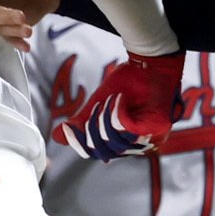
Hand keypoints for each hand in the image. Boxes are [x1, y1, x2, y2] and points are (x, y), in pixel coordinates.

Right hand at [54, 49, 183, 160]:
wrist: (149, 62)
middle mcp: (139, 146)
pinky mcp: (157, 127)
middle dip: (93, 127)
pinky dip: (117, 112)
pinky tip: (120, 99)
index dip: (80, 143)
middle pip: (104, 151)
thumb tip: (57, 137)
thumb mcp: (98, 103)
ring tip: (112, 99)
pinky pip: (127, 129)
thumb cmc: (129, 82)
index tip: (67, 129)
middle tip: (97, 106)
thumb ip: (82, 122)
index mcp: (125, 143)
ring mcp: (152, 139)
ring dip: (106, 117)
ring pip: (115, 141)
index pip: (97, 153)